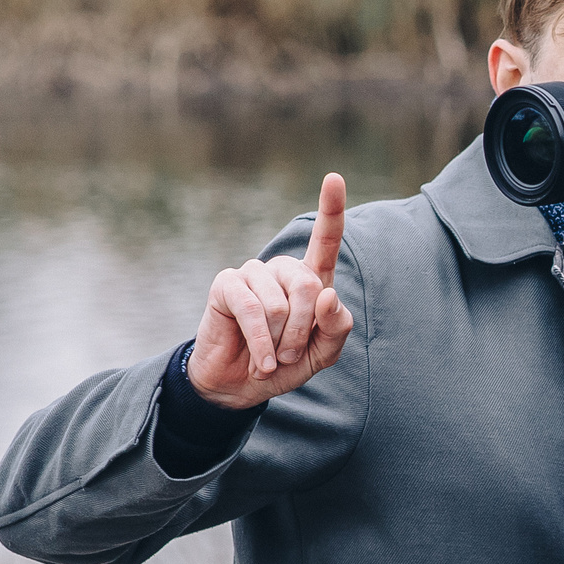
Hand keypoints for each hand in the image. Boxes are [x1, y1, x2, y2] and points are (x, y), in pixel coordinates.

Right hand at [188, 174, 355, 409]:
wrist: (241, 385)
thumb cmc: (285, 364)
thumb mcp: (322, 353)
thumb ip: (336, 328)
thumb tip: (327, 295)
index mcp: (311, 281)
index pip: (325, 241)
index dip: (331, 210)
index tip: (334, 178)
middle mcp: (282, 271)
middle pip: (309, 286)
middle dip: (303, 329)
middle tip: (291, 355)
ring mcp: (252, 274)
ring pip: (280, 303)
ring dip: (280, 341)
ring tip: (272, 357)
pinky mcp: (226, 285)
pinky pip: (253, 310)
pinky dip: (262, 342)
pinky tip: (262, 362)